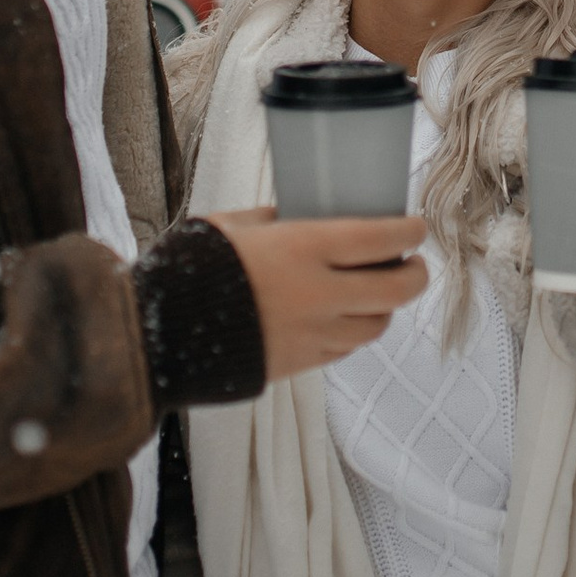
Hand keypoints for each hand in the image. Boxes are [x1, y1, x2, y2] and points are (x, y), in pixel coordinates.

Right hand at [205, 209, 428, 380]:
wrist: (159, 334)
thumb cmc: (190, 266)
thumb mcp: (232, 224)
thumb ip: (274, 218)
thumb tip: (300, 213)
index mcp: (304, 248)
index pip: (382, 239)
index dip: (410, 231)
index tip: (416, 225)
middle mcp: (318, 293)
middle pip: (397, 289)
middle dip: (415, 274)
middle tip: (412, 263)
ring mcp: (312, 334)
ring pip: (377, 325)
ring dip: (385, 307)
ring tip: (378, 291)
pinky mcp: (299, 364)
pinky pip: (345, 349)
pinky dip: (353, 331)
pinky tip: (344, 317)